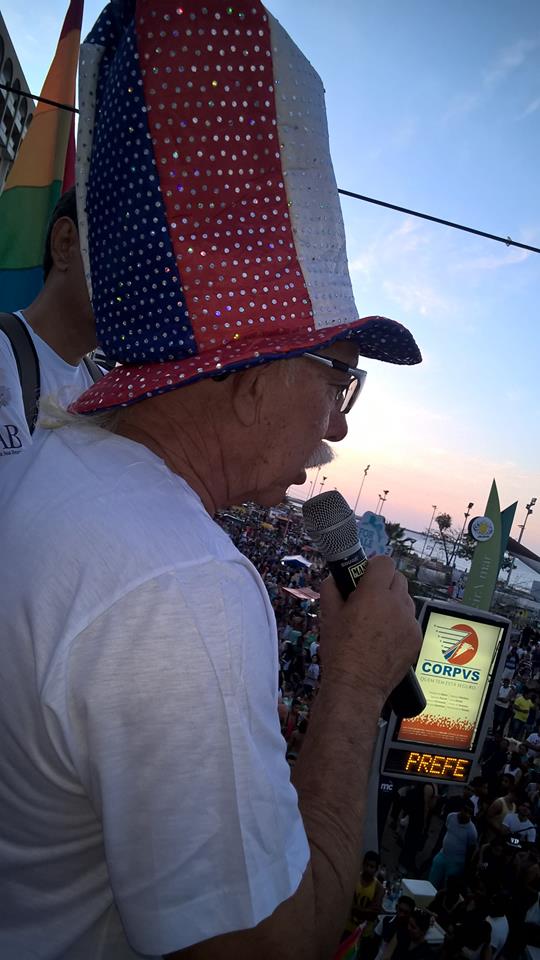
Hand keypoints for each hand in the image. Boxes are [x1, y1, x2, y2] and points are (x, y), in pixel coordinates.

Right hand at [318, 556, 421, 700]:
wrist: (356, 686)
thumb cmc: (340, 651)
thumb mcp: (328, 616)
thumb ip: (332, 589)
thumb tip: (335, 579)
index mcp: (374, 594)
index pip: (384, 562)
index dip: (373, 566)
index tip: (364, 576)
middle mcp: (397, 605)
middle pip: (398, 578)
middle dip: (384, 583)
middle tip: (369, 598)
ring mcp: (410, 623)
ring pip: (405, 600)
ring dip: (393, 603)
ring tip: (376, 622)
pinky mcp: (416, 639)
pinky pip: (410, 621)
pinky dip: (399, 624)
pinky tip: (384, 639)